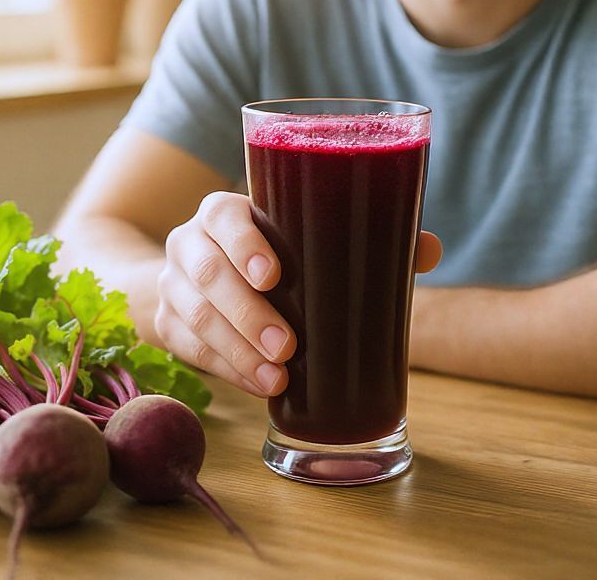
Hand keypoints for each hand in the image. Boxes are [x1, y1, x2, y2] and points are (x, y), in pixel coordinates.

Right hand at [155, 191, 441, 398]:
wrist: (202, 270)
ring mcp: (172, 284)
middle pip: (207, 275)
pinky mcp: (167, 324)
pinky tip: (259, 386)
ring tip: (278, 378)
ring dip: (237, 350)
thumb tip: (430, 249)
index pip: (223, 216)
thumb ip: (368, 236)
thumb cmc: (275, 249)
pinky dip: (226, 370)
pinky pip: (188, 349)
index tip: (274, 275)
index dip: (244, 244)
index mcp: (224, 211)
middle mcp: (190, 242)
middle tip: (288, 346)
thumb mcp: (308, 234)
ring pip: (194, 316)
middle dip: (248, 314)